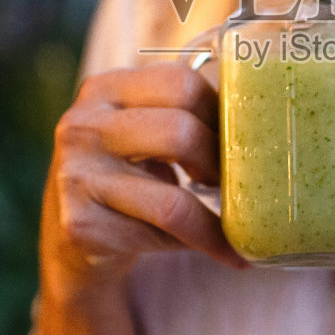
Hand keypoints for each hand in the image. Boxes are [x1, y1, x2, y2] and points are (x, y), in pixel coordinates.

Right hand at [42, 63, 244, 298]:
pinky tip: (226, 251)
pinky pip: (163, 235)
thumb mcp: (141, 132)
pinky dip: (204, 243)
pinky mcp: (82, 225)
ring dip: (219, 219)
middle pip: (181, 133)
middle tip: (230, 181)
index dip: (221, 113)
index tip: (236, 137)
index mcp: (102, 89)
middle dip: (220, 163)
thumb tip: (263, 121)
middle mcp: (81, 126)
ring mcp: (76, 177)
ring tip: (238, 226)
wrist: (71, 239)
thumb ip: (181, 115)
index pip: (181, 83)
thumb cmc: (126, 177)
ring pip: (174, 199)